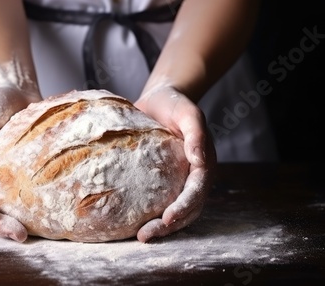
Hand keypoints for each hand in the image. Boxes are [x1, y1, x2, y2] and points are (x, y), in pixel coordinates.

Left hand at [133, 86, 216, 241]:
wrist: (160, 98)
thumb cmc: (175, 104)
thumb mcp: (187, 112)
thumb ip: (196, 133)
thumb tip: (198, 159)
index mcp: (203, 164)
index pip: (196, 192)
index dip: (183, 207)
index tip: (167, 218)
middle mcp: (192, 176)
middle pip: (186, 209)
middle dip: (169, 226)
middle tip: (145, 236)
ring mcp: (177, 180)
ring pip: (174, 211)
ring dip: (160, 226)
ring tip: (140, 236)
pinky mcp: (161, 180)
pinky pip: (158, 201)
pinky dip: (149, 214)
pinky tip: (132, 223)